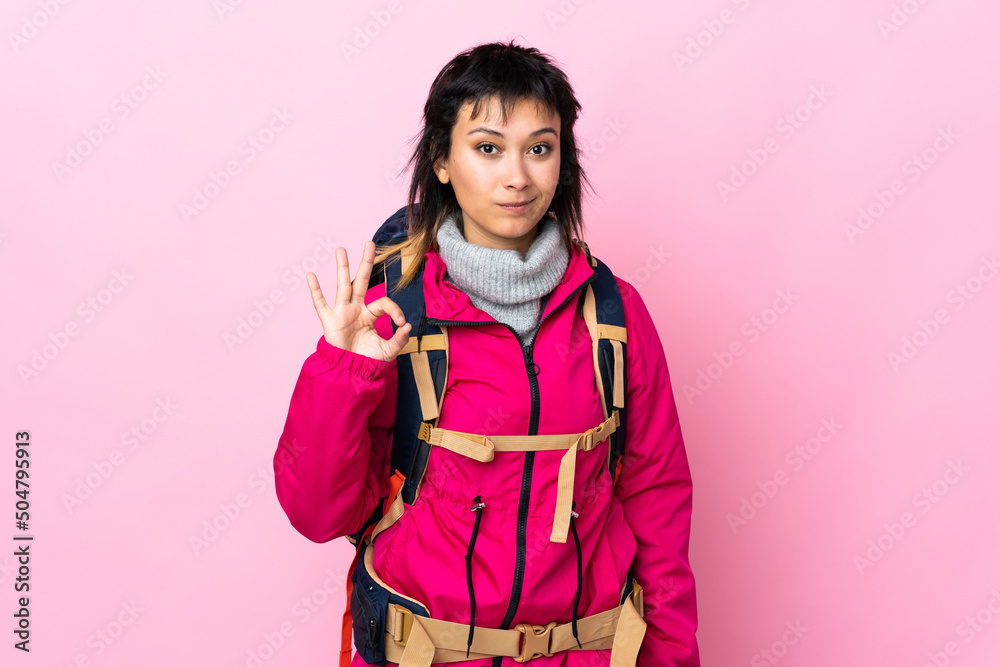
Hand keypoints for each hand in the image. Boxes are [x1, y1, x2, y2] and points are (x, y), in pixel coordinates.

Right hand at [307, 240, 410, 361]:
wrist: (350, 372)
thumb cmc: (367, 360)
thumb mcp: (388, 350)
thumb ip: (399, 339)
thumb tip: (407, 326)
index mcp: (370, 314)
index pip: (383, 302)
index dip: (394, 310)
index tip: (401, 323)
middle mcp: (355, 309)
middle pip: (362, 281)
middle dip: (366, 263)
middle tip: (370, 243)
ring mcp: (342, 313)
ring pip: (343, 286)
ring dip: (342, 267)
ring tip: (341, 249)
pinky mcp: (330, 321)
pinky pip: (320, 304)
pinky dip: (315, 291)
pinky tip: (311, 276)